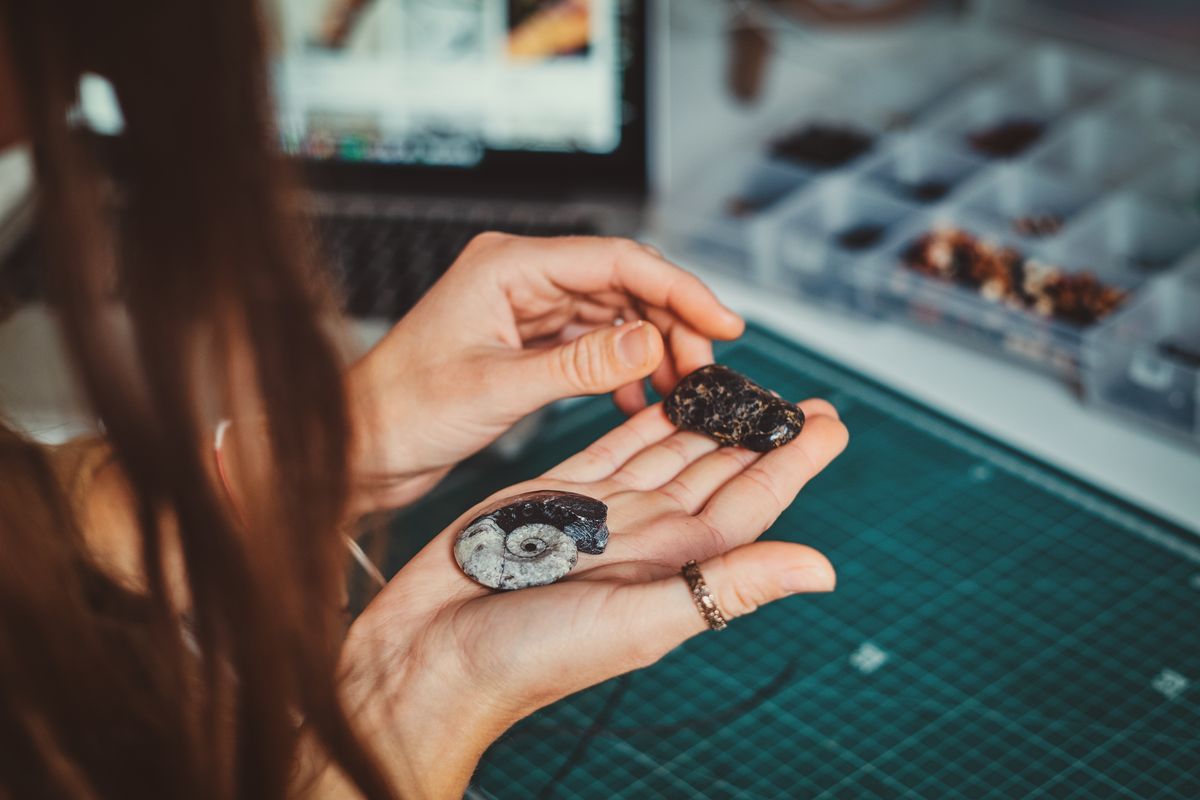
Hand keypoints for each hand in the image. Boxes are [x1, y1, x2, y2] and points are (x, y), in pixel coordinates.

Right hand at [336, 398, 847, 798]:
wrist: (432, 658)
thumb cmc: (528, 658)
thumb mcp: (640, 620)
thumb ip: (728, 585)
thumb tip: (823, 570)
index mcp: (672, 566)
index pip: (749, 503)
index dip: (791, 463)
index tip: (829, 423)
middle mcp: (644, 538)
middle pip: (715, 473)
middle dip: (757, 436)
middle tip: (800, 398)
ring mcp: (601, 517)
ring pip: (667, 455)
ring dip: (705, 422)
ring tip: (742, 385)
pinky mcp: (555, 497)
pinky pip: (611, 449)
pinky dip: (641, 422)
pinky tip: (666, 400)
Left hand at [344, 234, 744, 511]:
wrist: (361, 447)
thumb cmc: (402, 411)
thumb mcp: (497, 389)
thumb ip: (579, 366)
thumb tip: (650, 344)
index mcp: (508, 266)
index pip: (616, 260)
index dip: (678, 289)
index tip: (723, 323)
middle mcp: (520, 279)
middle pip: (622, 285)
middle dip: (671, 324)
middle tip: (705, 371)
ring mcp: (524, 311)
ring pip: (613, 316)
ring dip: (651, 349)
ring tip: (680, 390)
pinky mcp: (525, 344)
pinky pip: (592, 346)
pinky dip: (621, 369)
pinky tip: (636, 399)